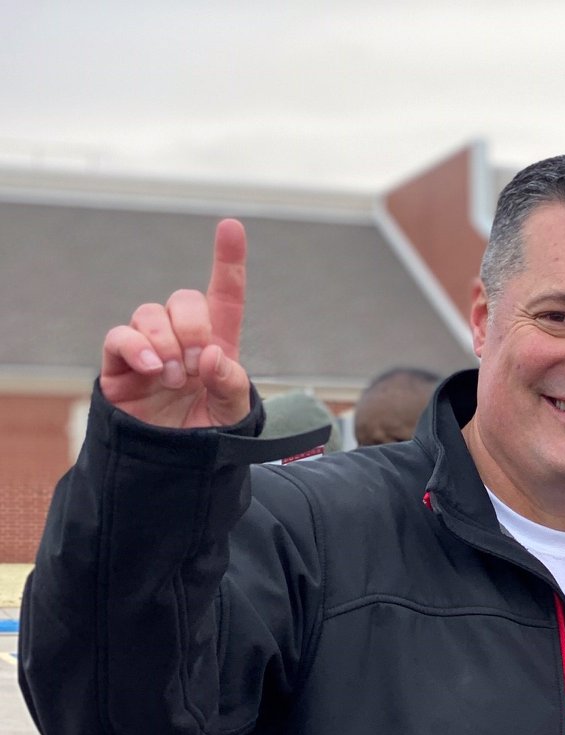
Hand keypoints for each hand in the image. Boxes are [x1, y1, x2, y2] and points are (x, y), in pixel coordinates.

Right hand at [100, 219, 251, 427]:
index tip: (231, 226)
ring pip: (149, 313)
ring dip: (166, 341)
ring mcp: (148, 348)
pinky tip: (153, 369)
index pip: (225, 296)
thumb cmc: (207, 435)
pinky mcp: (120, 363)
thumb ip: (231, 384)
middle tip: (198, 363)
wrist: (174, 466)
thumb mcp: (234, 414)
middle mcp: (182, 339)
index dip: (228, 261)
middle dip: (194, 325)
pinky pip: (120, 336)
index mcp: (218, 344)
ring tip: (175, 377)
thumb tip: (212, 355)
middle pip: (184, 299)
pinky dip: (137, 347)